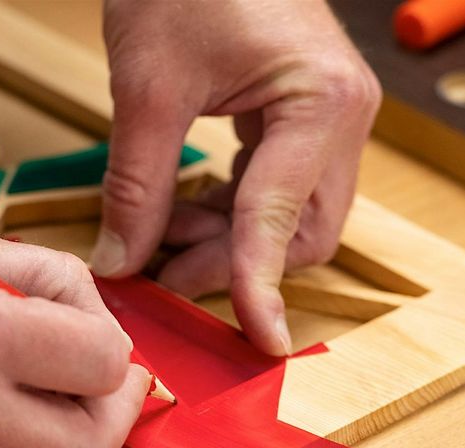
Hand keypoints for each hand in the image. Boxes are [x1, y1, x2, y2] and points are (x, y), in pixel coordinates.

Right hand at [0, 193, 149, 447]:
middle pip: (89, 447)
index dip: (112, 345)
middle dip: (113, 414)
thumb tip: (90, 312)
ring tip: (61, 403)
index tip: (96, 331)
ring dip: (73, 446)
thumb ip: (34, 278)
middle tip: (106, 384)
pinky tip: (10, 421)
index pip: (100, 361)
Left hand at [92, 0, 380, 354]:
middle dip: (236, 264)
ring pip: (293, 215)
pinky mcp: (306, 112)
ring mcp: (330, 112)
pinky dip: (233, 211)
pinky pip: (279, 186)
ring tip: (160, 235)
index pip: (282, 220)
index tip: (259, 343)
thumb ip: (136, 184)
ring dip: (230, 239)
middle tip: (162, 274)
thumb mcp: (147, 87)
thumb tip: (120, 262)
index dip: (259, 286)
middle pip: (304, 230)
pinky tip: (183, 209)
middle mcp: (344, 113)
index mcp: (321, 102)